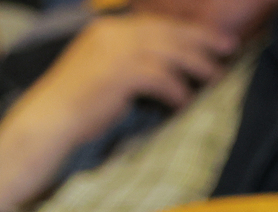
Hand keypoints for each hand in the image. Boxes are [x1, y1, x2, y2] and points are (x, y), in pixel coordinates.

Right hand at [0, 15, 235, 211]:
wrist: (47, 122)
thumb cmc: (76, 106)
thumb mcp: (101, 71)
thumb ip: (129, 63)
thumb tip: (165, 68)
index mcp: (108, 29)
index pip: (158, 23)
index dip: (190, 29)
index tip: (216, 38)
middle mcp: (111, 33)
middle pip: (169, 31)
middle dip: (203, 38)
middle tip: (230, 46)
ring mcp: (113, 52)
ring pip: (169, 51)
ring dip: (197, 64)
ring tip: (217, 76)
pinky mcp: (117, 75)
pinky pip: (160, 77)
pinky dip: (177, 89)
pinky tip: (185, 102)